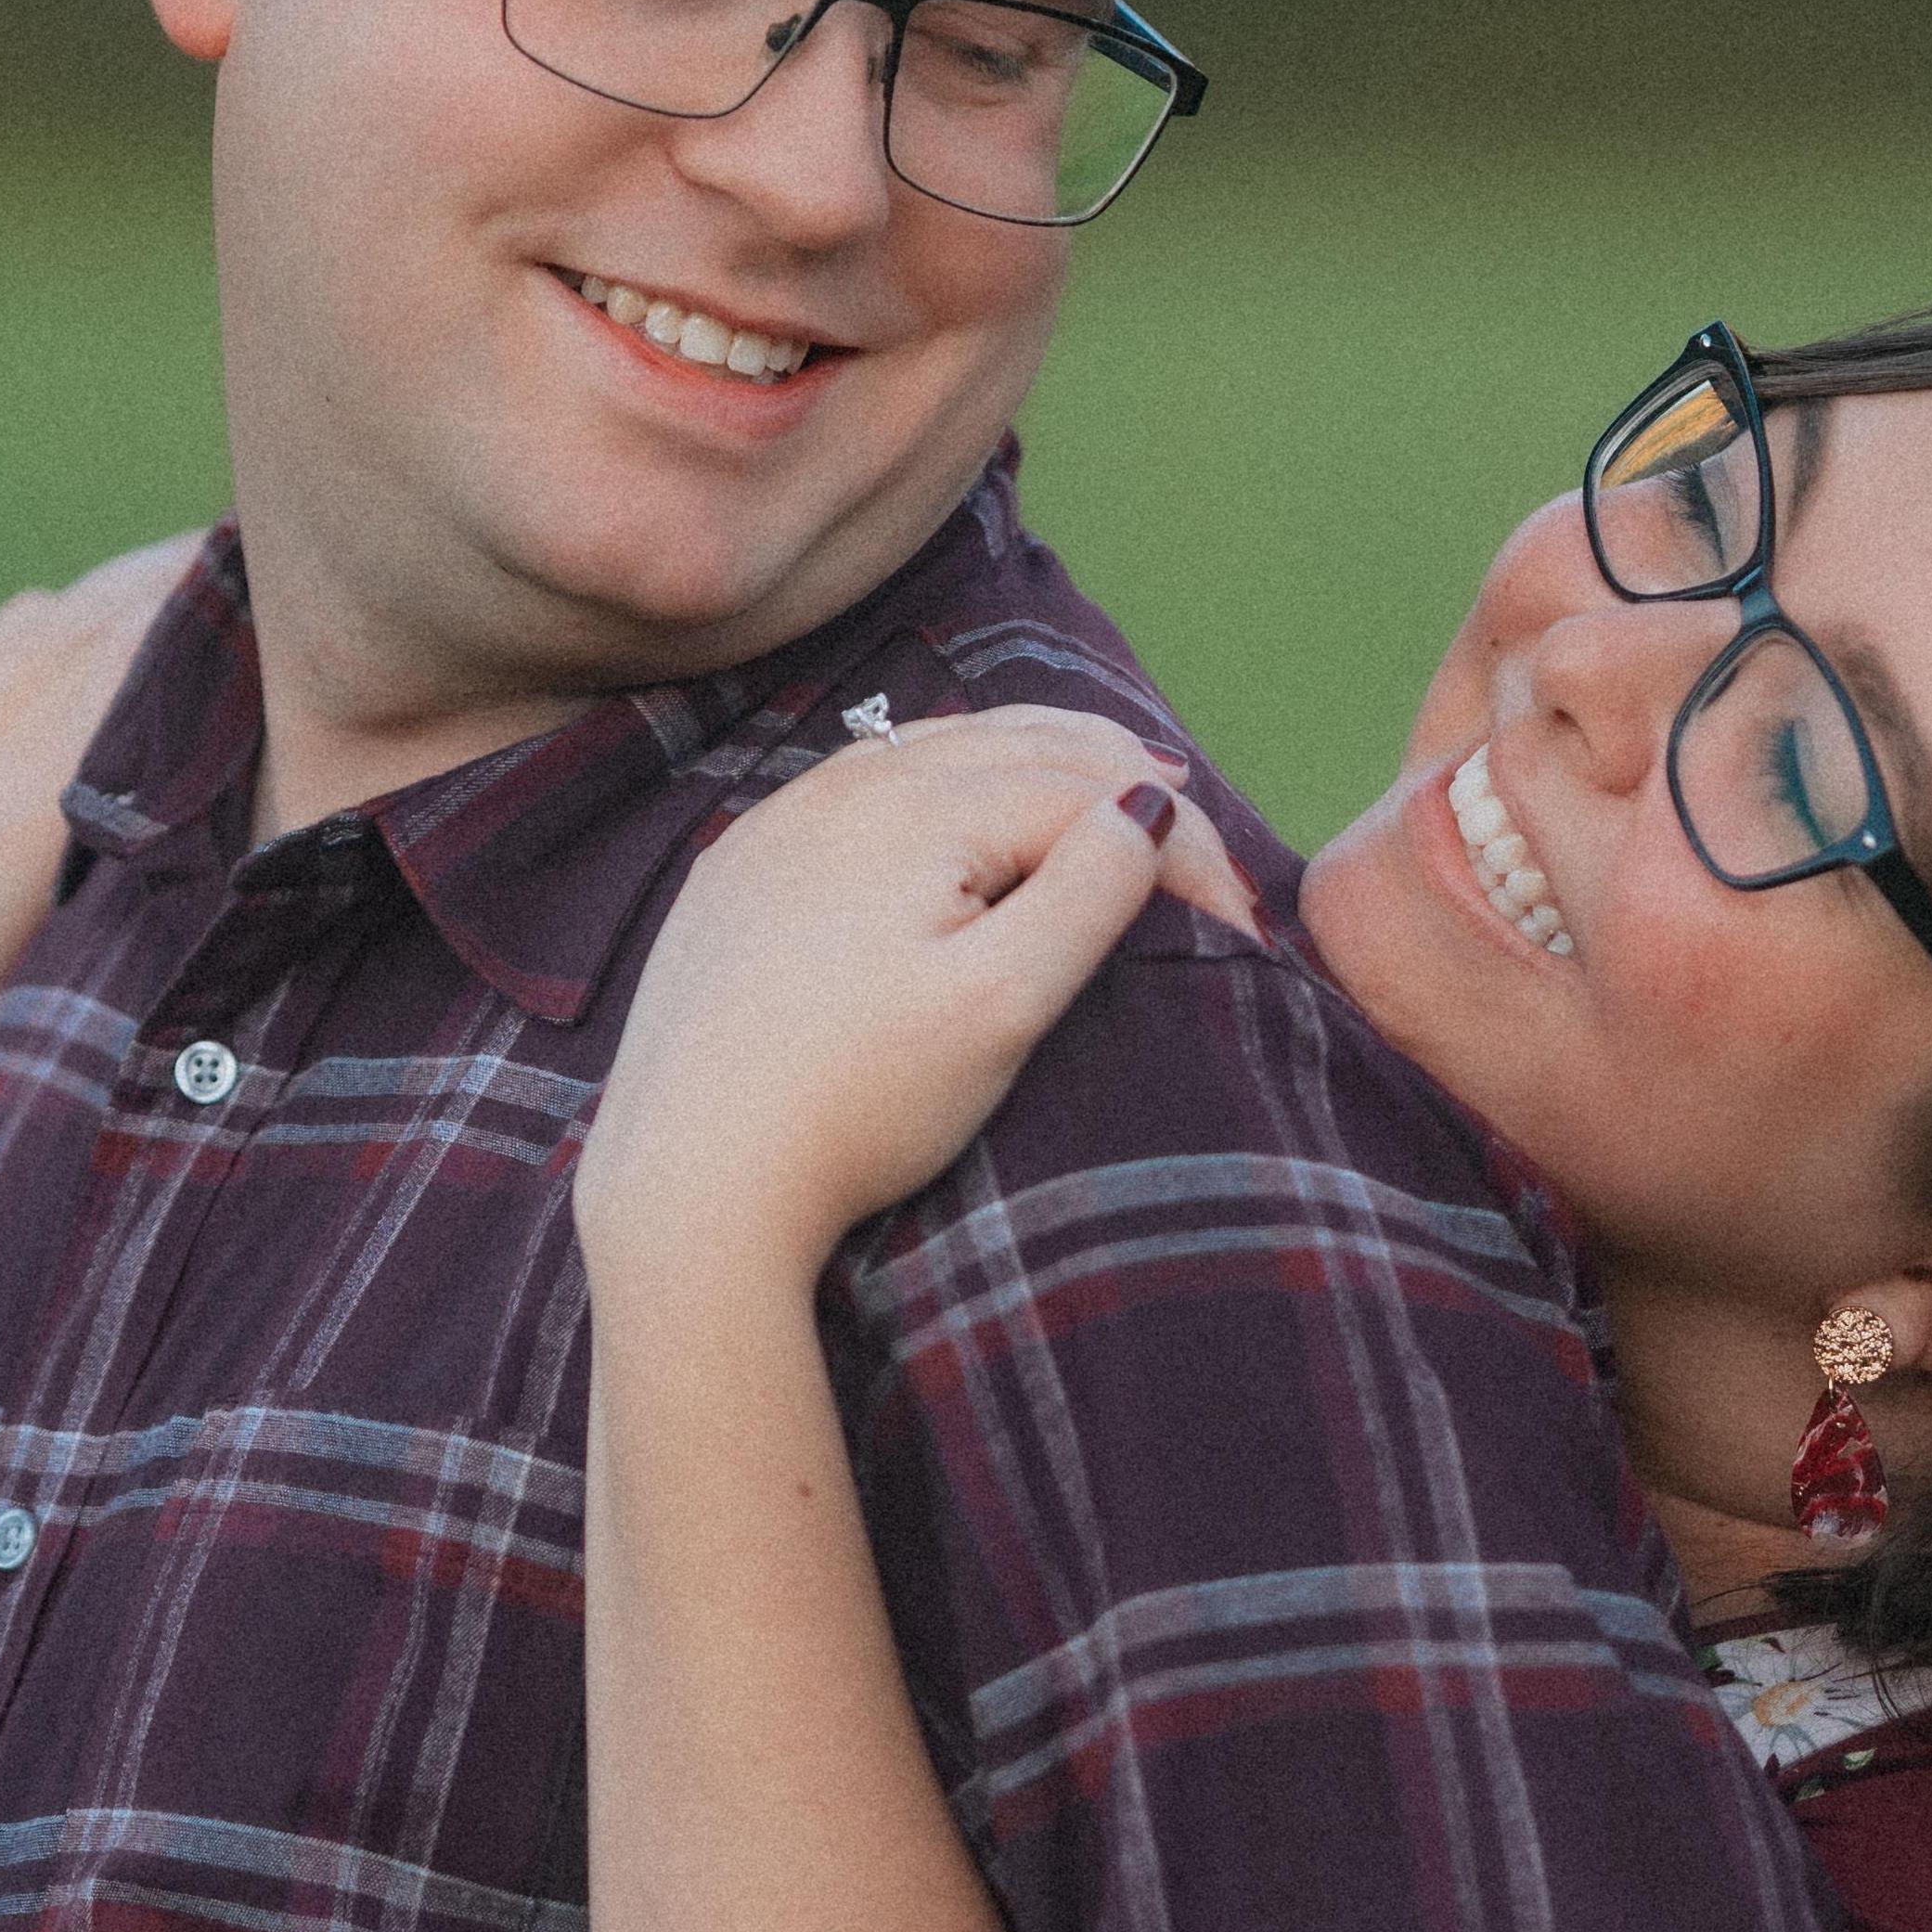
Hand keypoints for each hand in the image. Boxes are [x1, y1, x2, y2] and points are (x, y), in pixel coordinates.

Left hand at [580, 711, 1264, 1281]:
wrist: (688, 1188)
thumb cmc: (854, 1107)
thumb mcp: (1000, 1005)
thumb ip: (1087, 892)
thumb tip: (1144, 807)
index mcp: (912, 809)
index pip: (1085, 791)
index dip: (1179, 850)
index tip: (1243, 932)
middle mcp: (836, 790)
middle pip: (1013, 743)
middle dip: (1114, 771)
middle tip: (1193, 813)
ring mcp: (776, 826)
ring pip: (934, 750)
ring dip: (1030, 762)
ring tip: (1101, 787)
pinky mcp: (736, 875)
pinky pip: (861, 786)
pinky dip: (942, 783)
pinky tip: (959, 811)